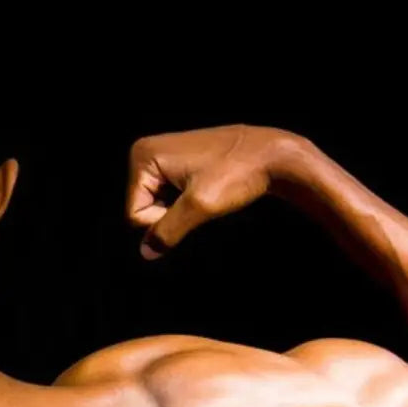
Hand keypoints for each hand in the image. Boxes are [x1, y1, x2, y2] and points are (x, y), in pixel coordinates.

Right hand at [126, 124, 299, 259]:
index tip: (194, 203)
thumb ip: (167, 231)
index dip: (163, 220)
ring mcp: (161, 155)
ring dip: (180, 210)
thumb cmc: (238, 173)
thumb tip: (145, 254)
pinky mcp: (176, 162)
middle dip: (170, 214)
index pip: (134, 213)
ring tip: (207, 193)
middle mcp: (145, 152)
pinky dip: (186, 201)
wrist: (273, 154)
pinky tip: (206, 190)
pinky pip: (168, 195)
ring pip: (155, 205)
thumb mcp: (200, 206)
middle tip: (201, 198)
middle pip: (141, 208)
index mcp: (143, 156)